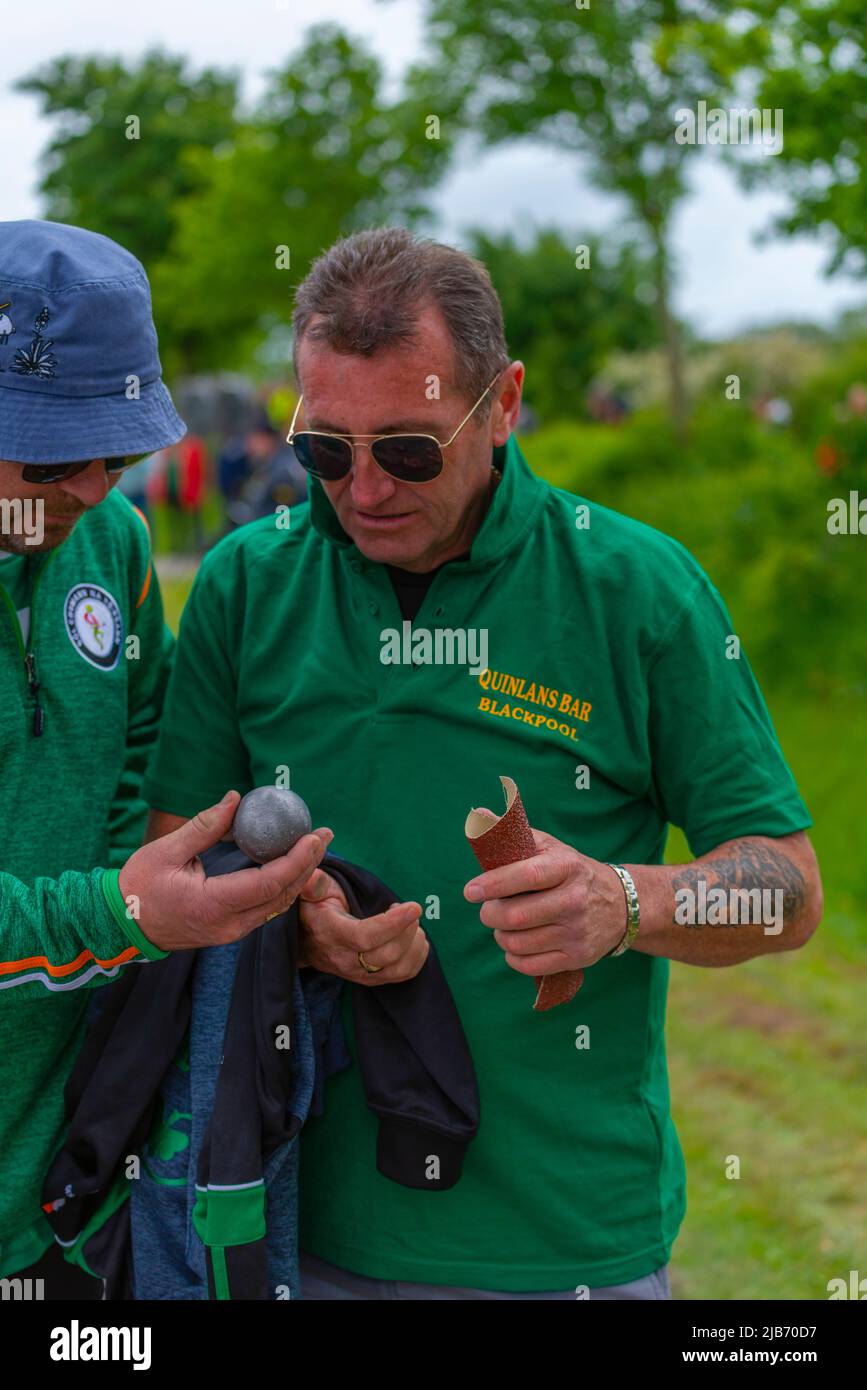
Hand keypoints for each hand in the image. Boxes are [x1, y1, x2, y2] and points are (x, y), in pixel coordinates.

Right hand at [119, 790, 332, 950]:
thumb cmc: (139, 885)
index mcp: (212, 905)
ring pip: (277, 905)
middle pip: (282, 896)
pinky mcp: (229, 931)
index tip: (314, 836)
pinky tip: (292, 864)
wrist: (121, 925)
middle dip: (308, 864)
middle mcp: (228, 925)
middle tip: (325, 835)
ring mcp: (230, 932)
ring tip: (315, 846)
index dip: (296, 860)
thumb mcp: (167, 850)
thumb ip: (205, 826)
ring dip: (300, 875)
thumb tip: (235, 798)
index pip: (268, 884)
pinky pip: (266, 909)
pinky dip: (284, 886)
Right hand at [298, 869, 427, 984]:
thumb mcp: (312, 892)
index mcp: (331, 934)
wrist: (309, 941)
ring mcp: (360, 974)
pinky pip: (404, 975)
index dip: (393, 924)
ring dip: (415, 943)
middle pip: (387, 955)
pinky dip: (418, 955)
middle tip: (410, 909)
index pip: (365, 937)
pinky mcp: (372, 980)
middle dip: (408, 930)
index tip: (413, 907)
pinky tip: (413, 936)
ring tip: (411, 922)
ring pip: (399, 969)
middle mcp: (345, 960)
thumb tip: (313, 878)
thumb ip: (315, 885)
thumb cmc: (317, 910)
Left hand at [463, 828, 626, 975]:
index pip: (527, 876)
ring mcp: (577, 932)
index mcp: (566, 867)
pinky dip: (513, 957)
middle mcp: (575, 900)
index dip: (494, 884)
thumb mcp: (551, 847)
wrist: (621, 904)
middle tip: (489, 909)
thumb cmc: (571, 872)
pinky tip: (518, 944)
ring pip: (518, 944)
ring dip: (501, 936)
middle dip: (490, 914)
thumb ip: (515, 835)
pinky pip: (529, 966)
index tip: (470, 891)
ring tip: (505, 925)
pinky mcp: (577, 957)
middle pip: (516, 916)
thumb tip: (477, 816)